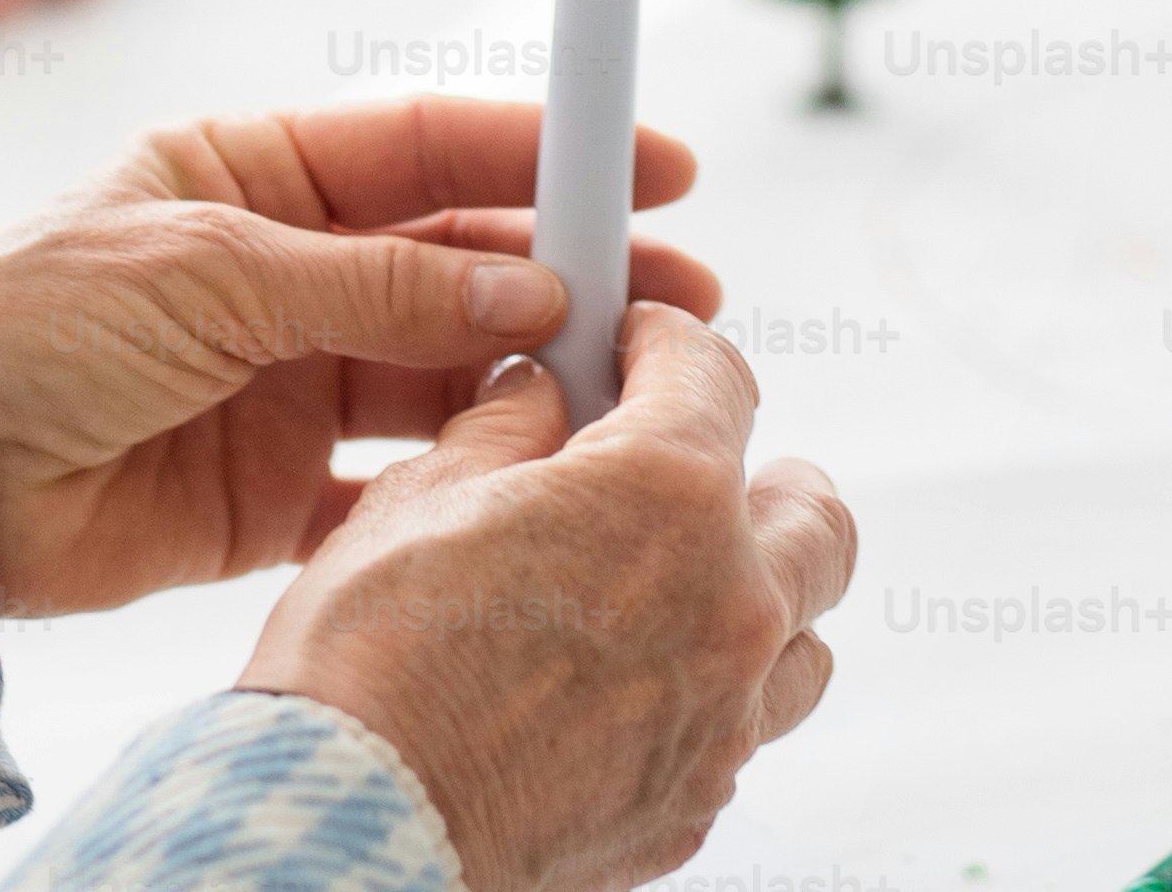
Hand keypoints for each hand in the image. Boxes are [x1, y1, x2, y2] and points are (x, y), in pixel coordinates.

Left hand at [0, 97, 718, 616]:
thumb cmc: (24, 323)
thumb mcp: (207, 272)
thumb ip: (373, 283)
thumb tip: (527, 277)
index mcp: (252, 173)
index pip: (425, 146)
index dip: (542, 150)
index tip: (650, 160)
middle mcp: (280, 270)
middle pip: (457, 260)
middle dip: (570, 272)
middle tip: (683, 298)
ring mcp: (282, 382)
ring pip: (445, 371)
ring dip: (536, 377)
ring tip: (631, 392)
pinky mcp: (272, 494)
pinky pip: (396, 489)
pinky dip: (464, 486)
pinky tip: (533, 480)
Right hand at [240, 303, 853, 891]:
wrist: (358, 825)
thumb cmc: (375, 659)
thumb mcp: (423, 495)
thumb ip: (507, 432)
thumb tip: (537, 399)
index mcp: (667, 494)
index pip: (717, 375)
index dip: (663, 346)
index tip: (630, 349)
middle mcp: (728, 603)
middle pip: (814, 515)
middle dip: (758, 475)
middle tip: (688, 469)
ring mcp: (724, 718)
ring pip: (802, 638)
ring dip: (755, 597)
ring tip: (669, 592)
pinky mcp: (696, 805)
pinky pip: (739, 732)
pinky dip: (704, 696)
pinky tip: (622, 690)